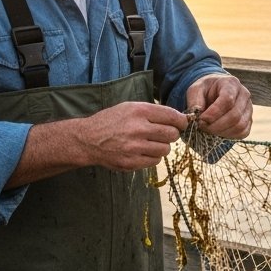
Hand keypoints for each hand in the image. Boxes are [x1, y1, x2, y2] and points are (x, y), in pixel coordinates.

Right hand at [7, 101, 187, 187]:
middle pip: (172, 135)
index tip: (181, 123)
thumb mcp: (129, 107)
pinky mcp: (131, 162)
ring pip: (165, 149)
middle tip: (164, 134)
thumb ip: (152, 111)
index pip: (172, 116)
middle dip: (172, 134)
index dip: (181, 121)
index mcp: (139, 111)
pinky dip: (152, 157)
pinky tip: (143, 151)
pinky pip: (155, 161)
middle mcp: (138, 129)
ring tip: (150, 142)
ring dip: (161, 146)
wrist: (88, 139)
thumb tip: (177, 118)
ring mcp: (135, 147)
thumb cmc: (111, 121)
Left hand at [185, 74, 252, 138]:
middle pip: (235, 115)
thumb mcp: (195, 89)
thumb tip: (197, 115)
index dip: (214, 113)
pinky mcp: (249, 120)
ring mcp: (249, 108)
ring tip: (208, 129)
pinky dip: (229, 136)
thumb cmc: (205, 90)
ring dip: (221, 132)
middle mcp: (244, 95)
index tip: (201, 119)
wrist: (214, 92)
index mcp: (231, 83)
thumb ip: (194, 100)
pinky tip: (217, 132)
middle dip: (216, 125)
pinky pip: (243, 132)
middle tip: (202, 126)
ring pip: (240, 126)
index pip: (228, 100)